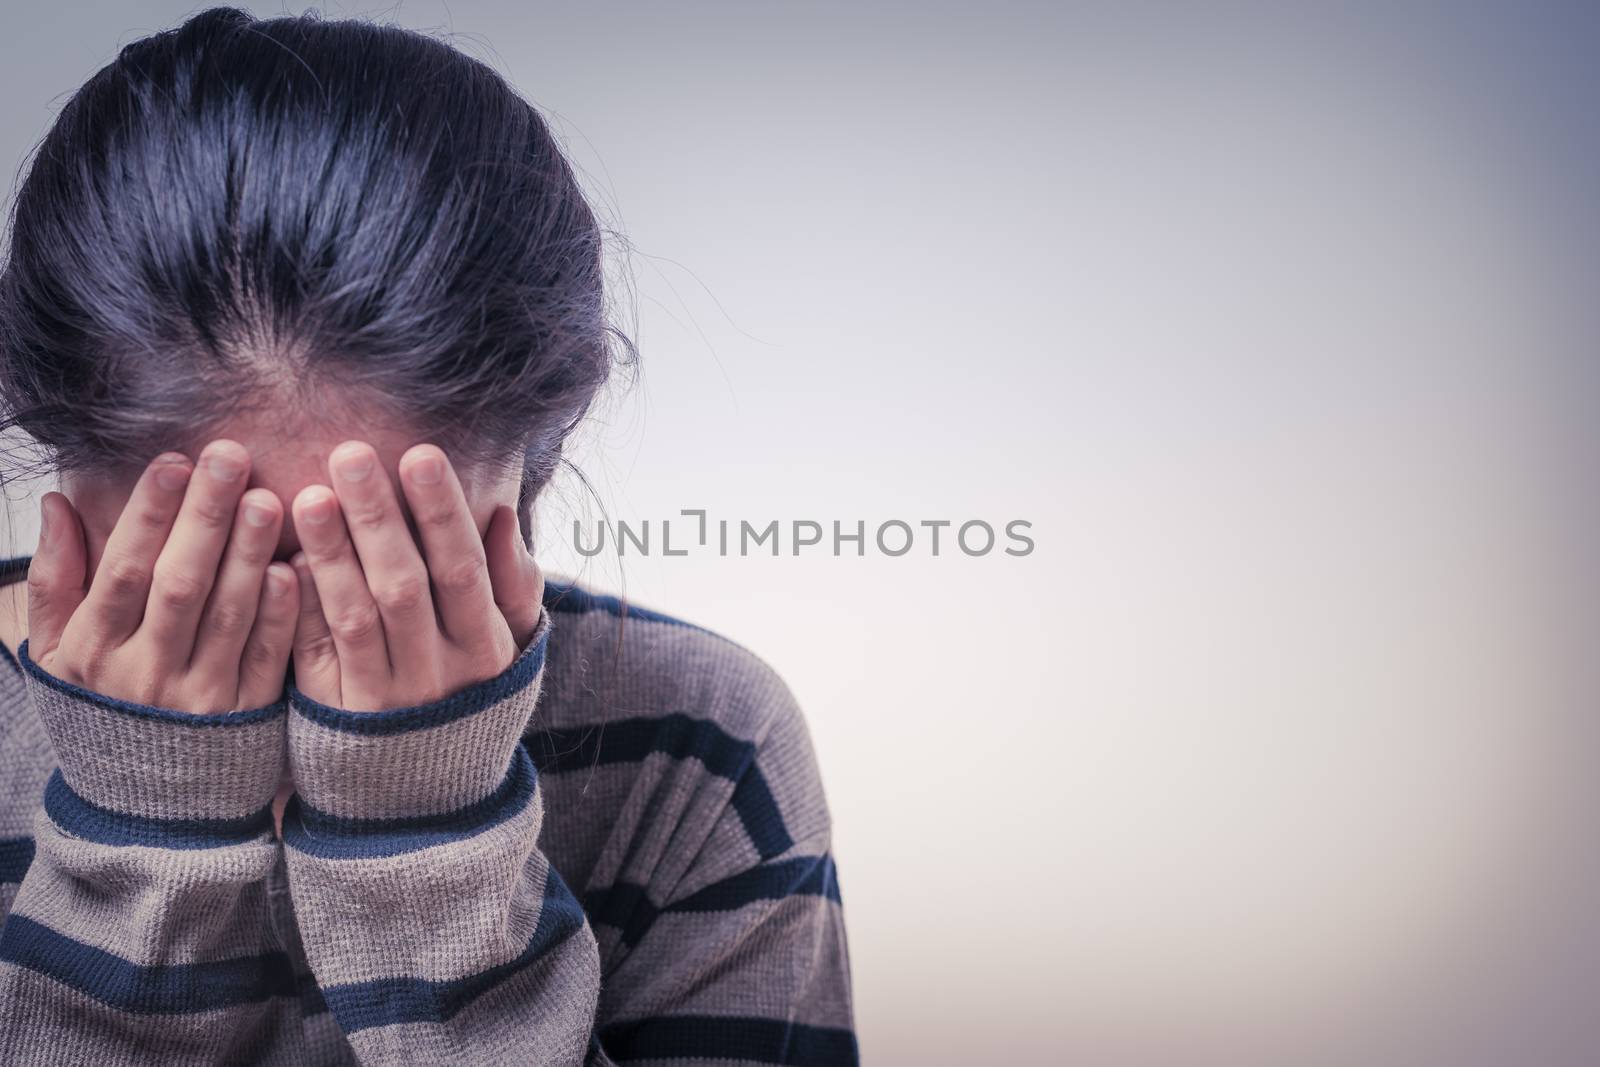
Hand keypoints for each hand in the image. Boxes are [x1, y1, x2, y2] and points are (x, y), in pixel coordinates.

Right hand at [26, 441, 299, 713]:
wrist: (142, 806)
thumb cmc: (99, 707)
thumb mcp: (57, 653)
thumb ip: (55, 579)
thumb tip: (57, 503)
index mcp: (94, 650)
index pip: (124, 570)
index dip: (149, 515)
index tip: (174, 460)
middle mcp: (145, 674)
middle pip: (178, 584)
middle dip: (205, 517)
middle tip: (231, 457)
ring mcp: (199, 698)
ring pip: (227, 617)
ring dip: (248, 555)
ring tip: (269, 498)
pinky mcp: (246, 716)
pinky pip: (266, 659)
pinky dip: (281, 615)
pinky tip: (295, 570)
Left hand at [286, 441, 542, 711]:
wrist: (427, 793)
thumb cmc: (473, 691)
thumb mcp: (513, 643)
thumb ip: (512, 582)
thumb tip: (501, 514)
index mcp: (484, 648)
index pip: (462, 570)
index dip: (442, 514)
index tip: (420, 454)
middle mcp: (435, 673)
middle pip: (404, 587)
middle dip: (378, 518)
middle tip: (350, 454)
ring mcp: (382, 696)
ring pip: (355, 618)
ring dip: (333, 554)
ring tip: (310, 495)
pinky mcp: (334, 713)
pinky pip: (315, 656)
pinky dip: (300, 608)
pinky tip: (284, 561)